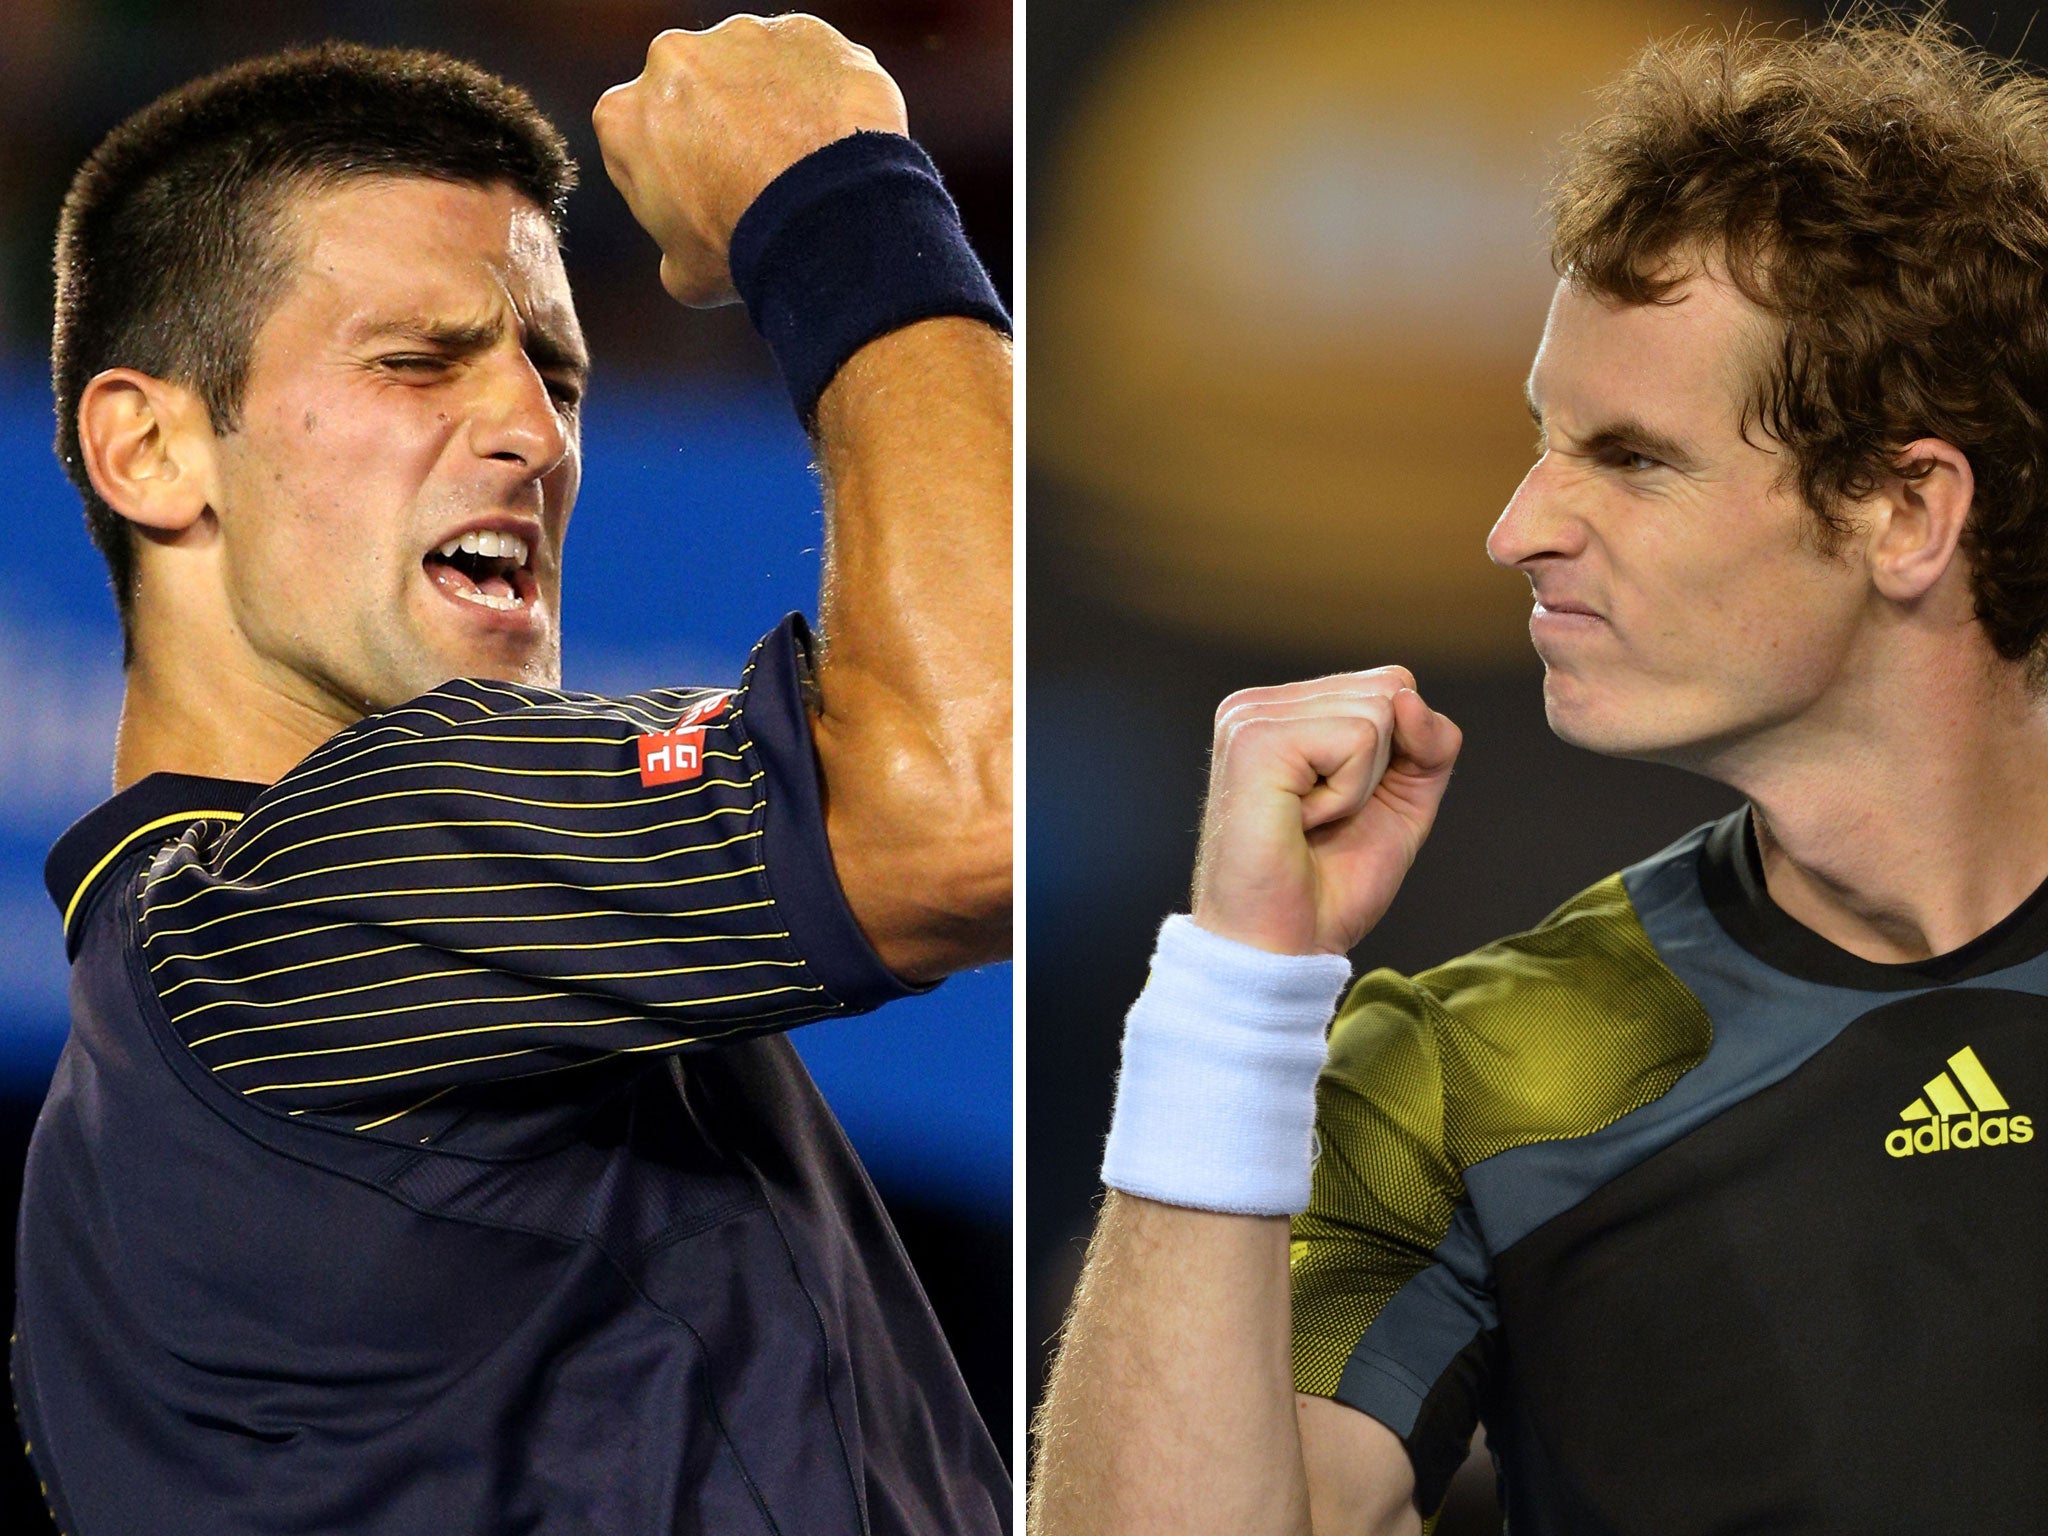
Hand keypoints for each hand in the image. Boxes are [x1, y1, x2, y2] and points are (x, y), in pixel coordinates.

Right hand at [592, 14, 907, 306]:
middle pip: (693, 93)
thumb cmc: (748, 249)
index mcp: (623, 116)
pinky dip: (826, 91)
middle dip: (720, 124)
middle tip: (760, 177)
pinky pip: (813, 62)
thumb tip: (683, 257)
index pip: (639, 138)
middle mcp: (671, 60)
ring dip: (774, 103)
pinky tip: (840, 139)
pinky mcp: (804, 31)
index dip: (674, 171)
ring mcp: (740, 37)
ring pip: (754, 70)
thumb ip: (671, 248)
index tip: (707, 197)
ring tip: (807, 162)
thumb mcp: (686, 275)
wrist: (828, 219)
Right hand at [1191, 672, 1461, 956]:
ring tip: (1309, 823)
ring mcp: (1250, 718)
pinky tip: (1302, 822)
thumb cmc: (1329, 886)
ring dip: (1361, 786)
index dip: (1398, 756)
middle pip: (1389, 690)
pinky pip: (1359, 740)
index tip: (1341, 809)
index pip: (1390, 685)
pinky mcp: (1257, 741)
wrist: (1282, 948)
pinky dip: (1348, 795)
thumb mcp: (1402, 802)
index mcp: (1282, 711)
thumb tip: (1407, 696)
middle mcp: (1258, 705)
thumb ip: (1428, 743)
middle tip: (1324, 820)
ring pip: (1378, 713)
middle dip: (1381, 769)